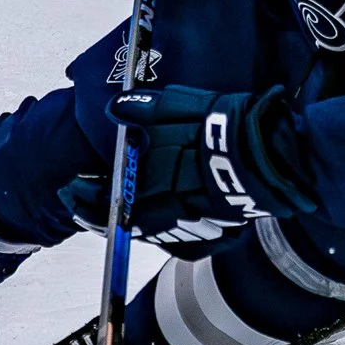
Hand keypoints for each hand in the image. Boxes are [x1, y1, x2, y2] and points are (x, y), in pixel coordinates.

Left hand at [61, 85, 313, 253]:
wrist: (274, 154)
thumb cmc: (226, 126)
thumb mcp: (180, 105)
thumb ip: (144, 108)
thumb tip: (115, 108)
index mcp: (155, 180)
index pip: (108, 198)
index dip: (84, 197)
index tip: (69, 191)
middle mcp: (170, 208)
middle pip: (125, 220)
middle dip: (100, 213)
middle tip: (82, 205)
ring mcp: (194, 223)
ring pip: (151, 232)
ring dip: (129, 223)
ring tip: (116, 213)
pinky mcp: (218, 231)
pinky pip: (182, 239)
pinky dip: (164, 233)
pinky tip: (158, 223)